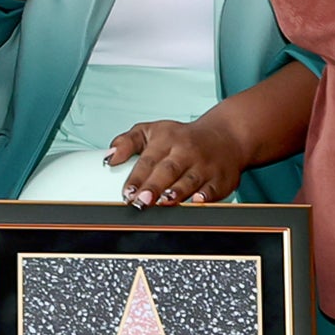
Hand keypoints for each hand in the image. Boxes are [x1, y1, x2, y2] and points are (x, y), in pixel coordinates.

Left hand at [105, 116, 248, 207]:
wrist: (225, 135)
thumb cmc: (183, 138)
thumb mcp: (152, 131)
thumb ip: (127, 142)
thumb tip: (109, 158)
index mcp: (167, 140)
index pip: (148, 160)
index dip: (137, 178)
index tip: (127, 192)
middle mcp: (186, 152)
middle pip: (168, 170)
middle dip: (154, 187)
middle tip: (141, 201)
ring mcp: (205, 165)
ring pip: (190, 180)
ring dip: (177, 193)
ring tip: (163, 203)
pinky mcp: (221, 179)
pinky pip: (213, 188)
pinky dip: (206, 196)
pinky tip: (197, 201)